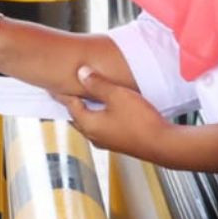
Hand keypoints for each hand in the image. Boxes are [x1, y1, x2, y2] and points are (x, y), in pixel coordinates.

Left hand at [51, 66, 167, 160]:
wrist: (164, 145)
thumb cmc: (141, 122)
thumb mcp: (117, 95)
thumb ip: (97, 83)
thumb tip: (82, 73)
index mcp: (89, 124)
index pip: (69, 105)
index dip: (62, 93)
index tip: (53, 86)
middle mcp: (94, 136)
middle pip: (77, 116)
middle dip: (72, 103)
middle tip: (66, 91)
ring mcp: (107, 141)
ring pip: (90, 123)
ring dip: (86, 110)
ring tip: (86, 98)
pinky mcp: (119, 143)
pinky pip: (102, 127)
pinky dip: (99, 116)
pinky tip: (108, 110)